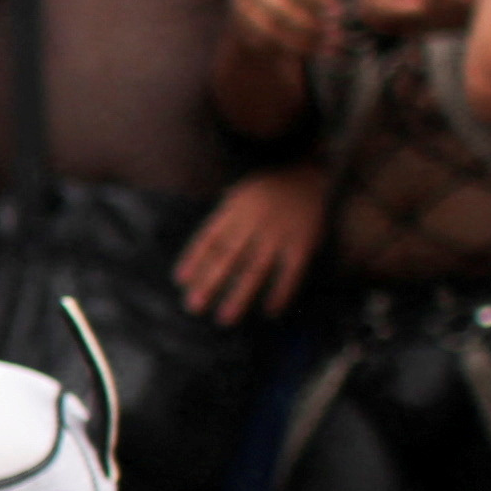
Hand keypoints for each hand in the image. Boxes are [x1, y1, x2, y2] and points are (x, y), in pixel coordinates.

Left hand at [172, 165, 327, 325]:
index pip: (210, 237)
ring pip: (255, 269)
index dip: (195, 259)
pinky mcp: (302, 242)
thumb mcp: (238, 194)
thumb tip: (199, 254)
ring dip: (239, 295)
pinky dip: (281, 291)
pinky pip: (290, 271)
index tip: (181, 281)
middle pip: (227, 256)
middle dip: (209, 283)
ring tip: (225, 318)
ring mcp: (278, 234)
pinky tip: (271, 311)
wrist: (309, 171)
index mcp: (235, 210)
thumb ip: (222, 220)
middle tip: (193, 307)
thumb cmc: (268, 188)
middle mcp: (254, 222)